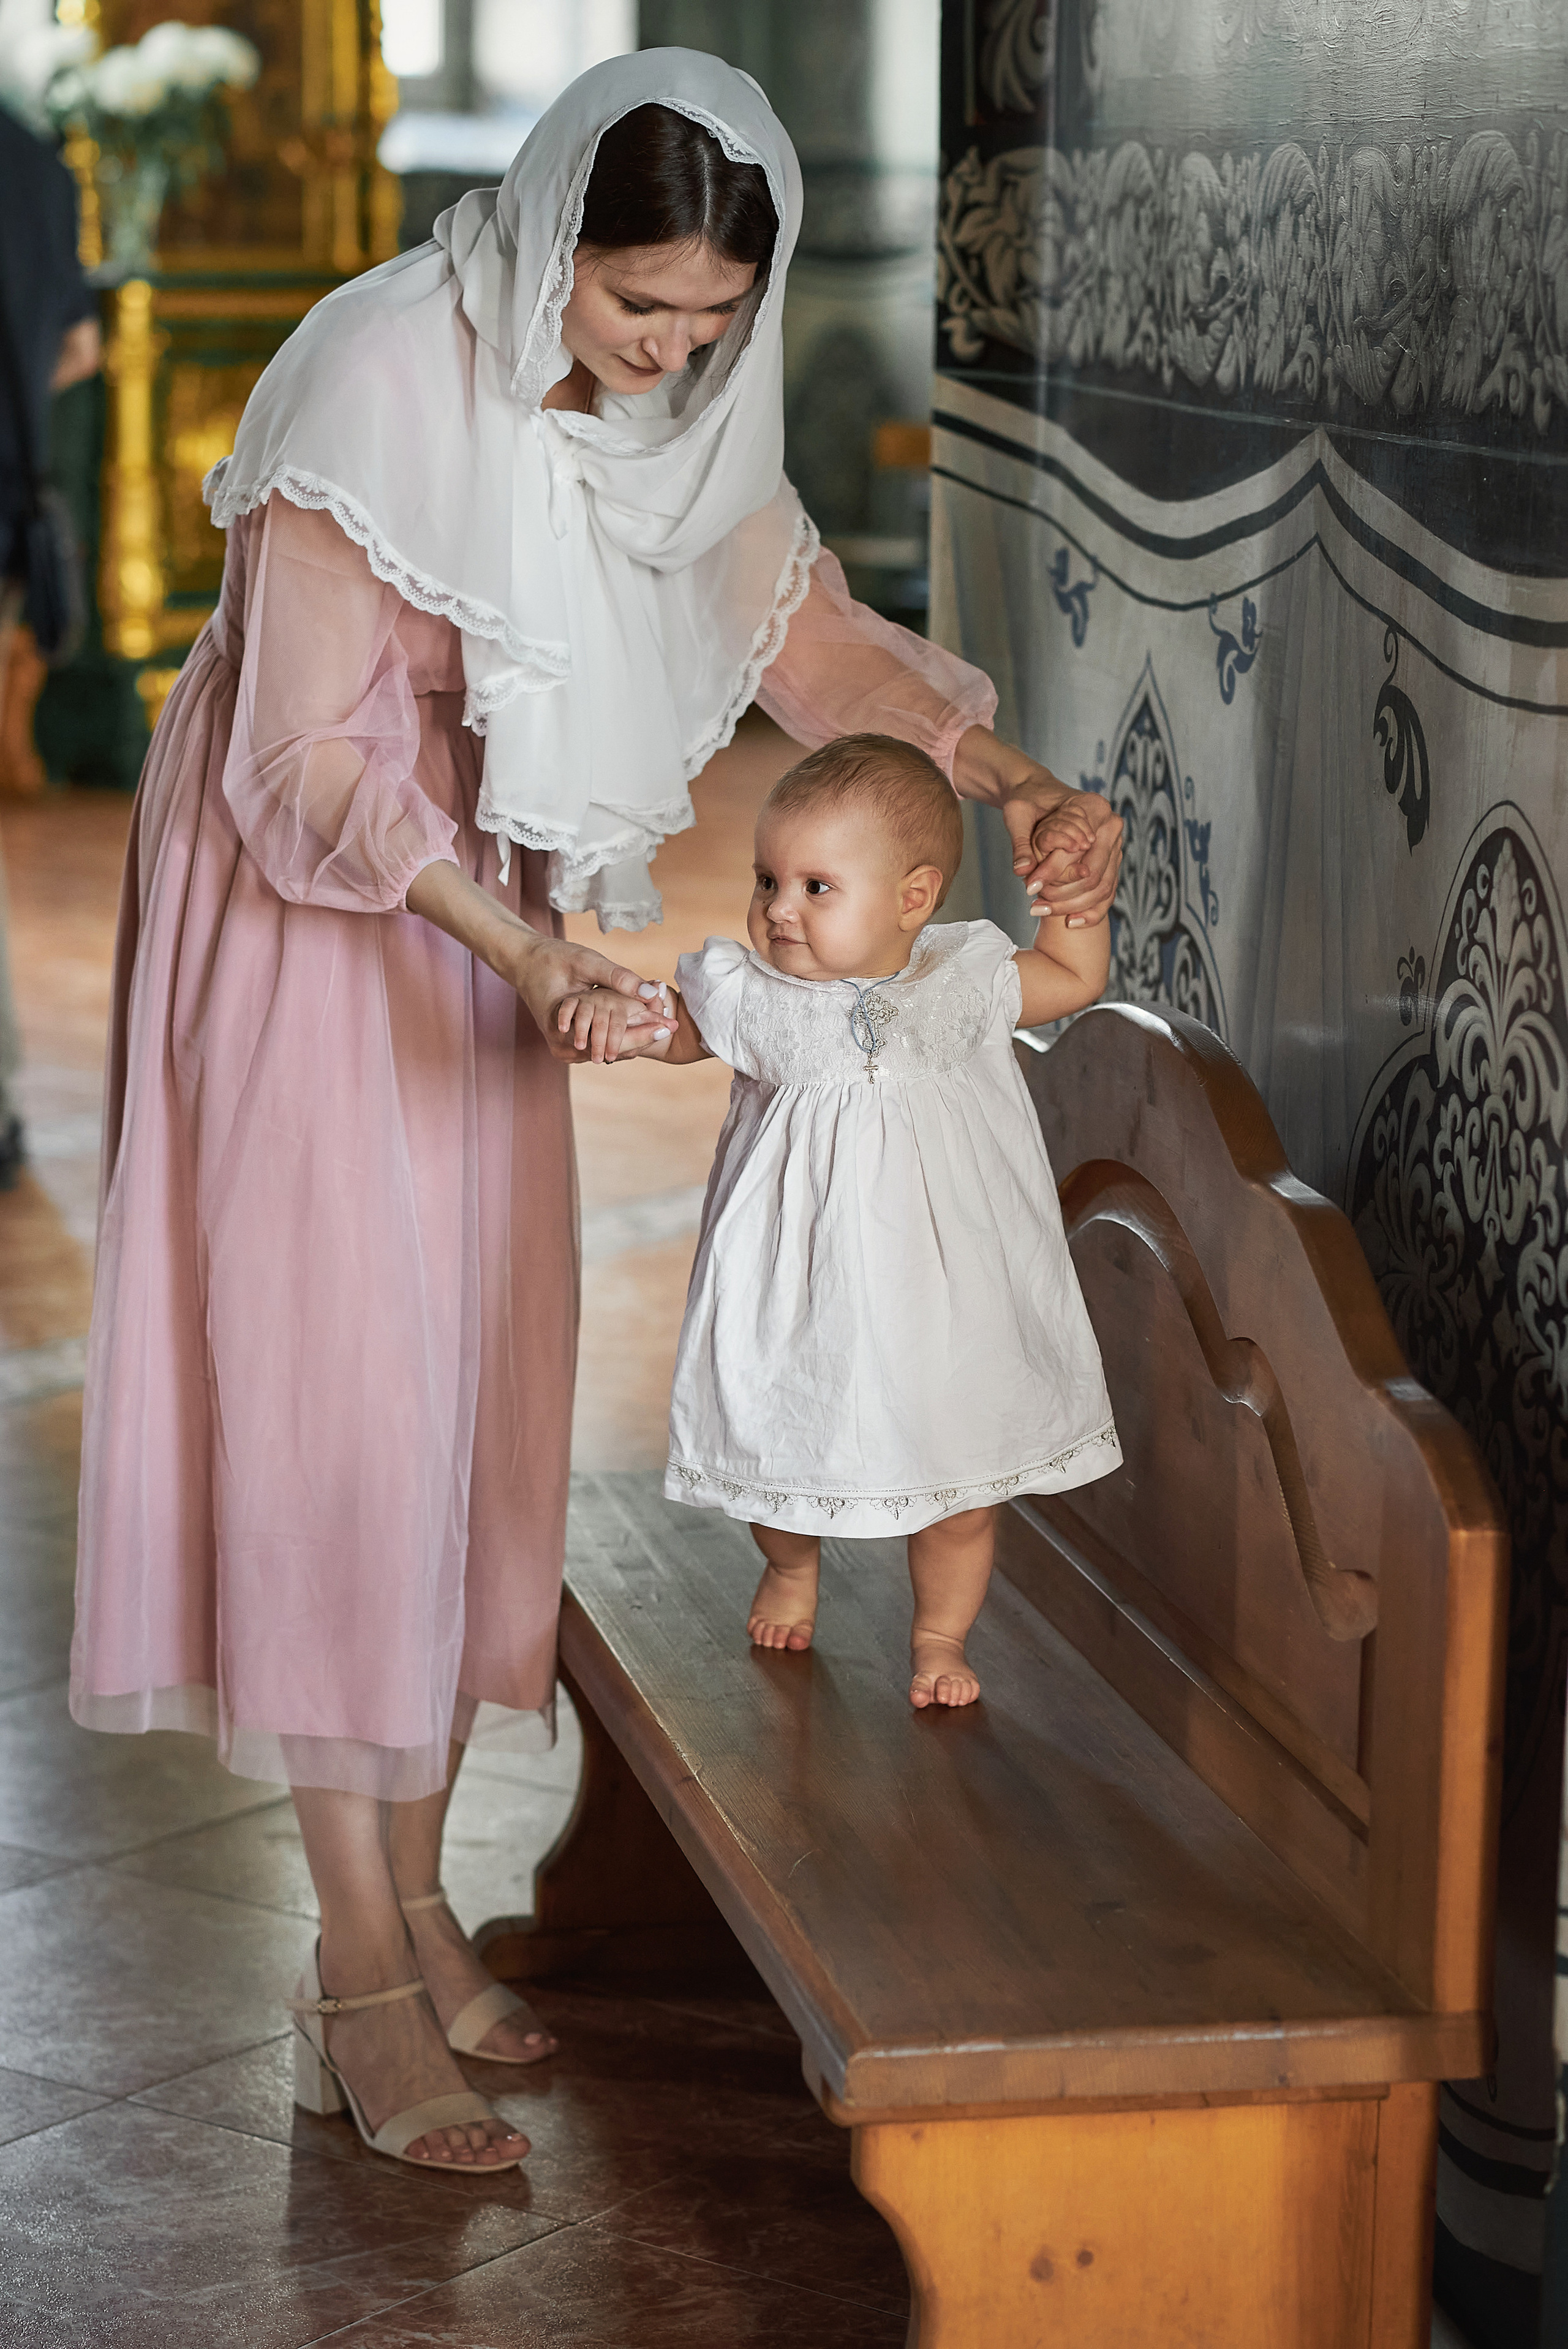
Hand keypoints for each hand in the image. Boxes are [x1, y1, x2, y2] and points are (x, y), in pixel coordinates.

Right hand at [508, 934, 663, 1064]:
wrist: (525, 963)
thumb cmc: (552, 959)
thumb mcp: (586, 962)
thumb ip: (618, 977)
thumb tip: (651, 990)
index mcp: (566, 1030)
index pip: (614, 1041)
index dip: (645, 1032)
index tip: (671, 1024)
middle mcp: (564, 1048)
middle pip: (615, 1051)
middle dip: (645, 1036)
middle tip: (673, 1025)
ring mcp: (565, 1050)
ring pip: (609, 1051)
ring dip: (634, 1037)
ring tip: (664, 1025)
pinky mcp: (568, 1046)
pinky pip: (601, 1045)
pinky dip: (621, 1034)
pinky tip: (643, 1025)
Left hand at [1012, 785, 1122, 928]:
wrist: (1039, 795)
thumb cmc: (1029, 801)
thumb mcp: (1018, 815)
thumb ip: (1021, 843)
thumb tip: (1022, 871)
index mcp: (1094, 808)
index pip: (1078, 851)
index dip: (1053, 872)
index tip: (1028, 888)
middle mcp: (1111, 827)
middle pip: (1094, 874)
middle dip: (1063, 895)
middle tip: (1034, 906)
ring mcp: (1115, 846)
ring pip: (1102, 888)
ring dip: (1073, 906)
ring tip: (1042, 911)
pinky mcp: (1111, 862)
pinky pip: (1106, 893)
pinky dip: (1090, 911)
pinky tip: (1070, 922)